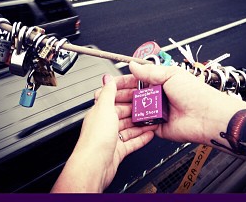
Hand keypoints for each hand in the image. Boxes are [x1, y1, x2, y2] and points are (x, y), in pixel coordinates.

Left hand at [51, 74, 154, 192]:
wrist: (94, 167)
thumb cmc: (95, 140)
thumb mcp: (104, 108)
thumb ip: (108, 92)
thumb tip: (107, 77)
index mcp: (100, 111)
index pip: (113, 93)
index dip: (126, 86)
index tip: (138, 82)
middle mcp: (105, 123)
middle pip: (123, 110)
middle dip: (136, 105)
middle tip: (149, 100)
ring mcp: (112, 137)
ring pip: (129, 126)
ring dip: (141, 121)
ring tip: (152, 116)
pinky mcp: (118, 150)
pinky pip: (133, 141)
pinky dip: (142, 137)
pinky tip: (150, 133)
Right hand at [113, 62, 238, 144]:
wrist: (205, 116)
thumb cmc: (196, 93)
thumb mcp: (171, 75)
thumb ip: (150, 71)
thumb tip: (134, 65)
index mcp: (162, 81)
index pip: (138, 79)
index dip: (124, 81)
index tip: (110, 82)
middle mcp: (158, 96)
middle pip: (133, 96)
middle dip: (119, 96)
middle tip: (105, 96)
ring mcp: (157, 111)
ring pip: (134, 110)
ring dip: (123, 109)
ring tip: (110, 109)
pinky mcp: (156, 127)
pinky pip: (140, 126)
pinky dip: (133, 123)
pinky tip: (123, 121)